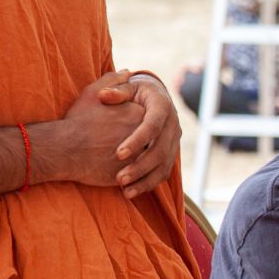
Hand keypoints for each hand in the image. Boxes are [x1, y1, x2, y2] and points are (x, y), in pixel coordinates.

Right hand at [40, 70, 152, 187]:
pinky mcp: (134, 173)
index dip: (136, 124)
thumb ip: (112, 81)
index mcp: (140, 114)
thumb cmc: (77, 121)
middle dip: (142, 145)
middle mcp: (145, 134)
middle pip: (153, 140)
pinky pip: (143, 177)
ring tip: (122, 164)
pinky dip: (137, 178)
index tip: (121, 128)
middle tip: (120, 147)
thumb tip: (126, 73)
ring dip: (141, 164)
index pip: (149, 119)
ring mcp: (141, 155)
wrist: (65, 149)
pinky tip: (124, 178)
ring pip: (150, 160)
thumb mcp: (93, 93)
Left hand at [99, 72, 179, 199]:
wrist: (151, 97)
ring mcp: (174, 141)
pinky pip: (163, 172)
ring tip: (125, 191)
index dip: (137, 141)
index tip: (118, 154)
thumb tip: (104, 95)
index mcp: (162, 105)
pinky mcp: (171, 153)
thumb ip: (115, 90)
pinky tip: (131, 192)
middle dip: (140, 167)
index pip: (152, 125)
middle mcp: (173, 124)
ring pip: (164, 165)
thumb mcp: (126, 86)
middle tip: (119, 178)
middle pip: (161, 150)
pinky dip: (149, 184)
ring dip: (145, 180)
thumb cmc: (133, 91)